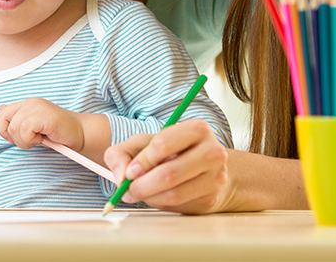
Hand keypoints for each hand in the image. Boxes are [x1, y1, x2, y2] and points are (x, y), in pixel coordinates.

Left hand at [0, 98, 83, 150]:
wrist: (81, 133)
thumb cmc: (59, 133)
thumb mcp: (35, 126)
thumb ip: (19, 118)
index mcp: (28, 104)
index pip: (3, 112)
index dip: (2, 128)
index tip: (12, 139)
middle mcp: (32, 102)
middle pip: (5, 120)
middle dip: (14, 137)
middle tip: (30, 141)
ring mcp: (38, 107)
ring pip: (14, 127)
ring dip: (24, 141)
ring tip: (38, 141)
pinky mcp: (45, 116)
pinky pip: (25, 130)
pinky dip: (31, 140)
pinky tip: (42, 139)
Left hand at [103, 119, 229, 213]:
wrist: (206, 169)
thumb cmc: (171, 153)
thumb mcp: (144, 143)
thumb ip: (122, 153)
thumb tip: (120, 176)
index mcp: (196, 129)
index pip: (163, 144)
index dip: (141, 161)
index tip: (129, 171)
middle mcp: (212, 152)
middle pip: (169, 174)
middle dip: (141, 185)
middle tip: (127, 190)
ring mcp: (215, 177)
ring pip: (173, 194)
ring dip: (149, 197)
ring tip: (139, 193)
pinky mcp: (211, 198)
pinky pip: (179, 206)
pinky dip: (160, 204)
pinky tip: (157, 196)